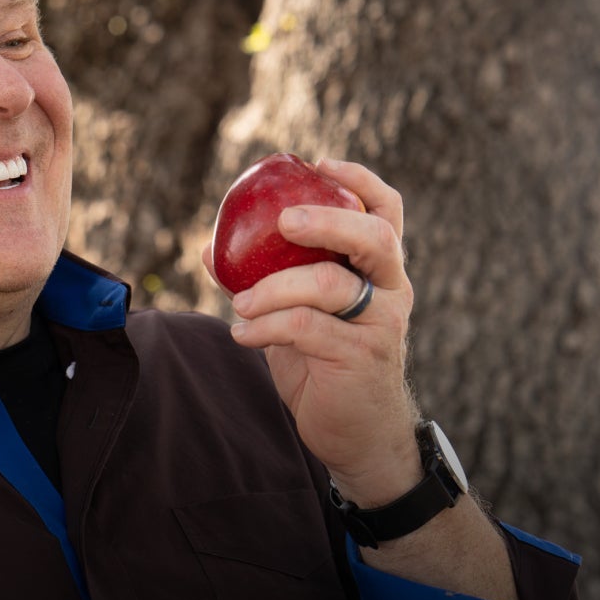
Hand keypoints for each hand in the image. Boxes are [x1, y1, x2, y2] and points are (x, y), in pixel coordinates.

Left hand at [203, 157, 420, 506]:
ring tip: (240, 304)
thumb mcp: (297, 314)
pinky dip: (265, 327)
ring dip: (274, 287)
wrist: (357, 435)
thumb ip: (266, 279)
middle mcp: (391, 290)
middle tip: (282, 221)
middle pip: (375, 236)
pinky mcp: (362, 358)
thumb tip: (209, 248)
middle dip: (326, 220)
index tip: (321, 164)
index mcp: (380, 270)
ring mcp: (382, 324)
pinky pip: (307, 328)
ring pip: (331, 284)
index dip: (361, 180)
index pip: (387, 212)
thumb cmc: (324, 365)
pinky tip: (243, 335)